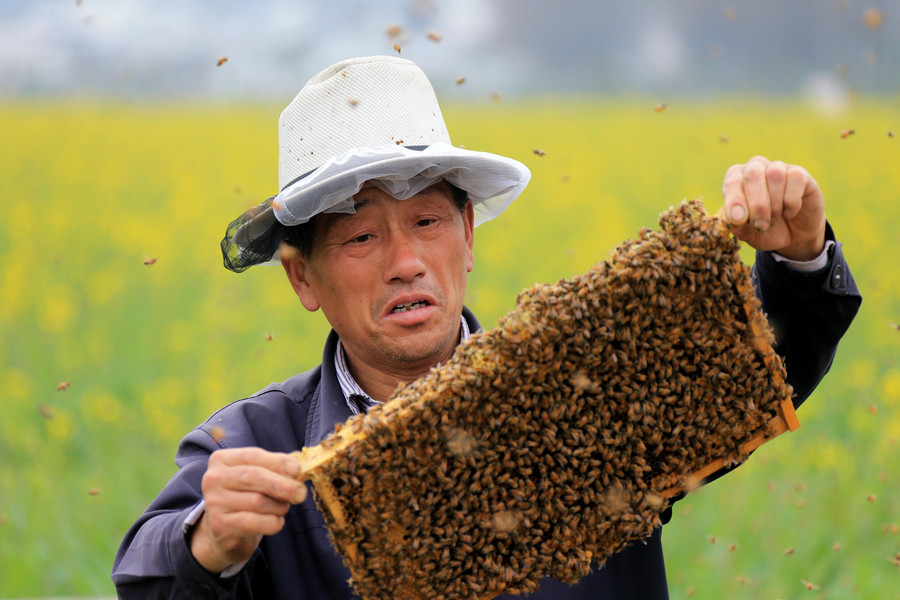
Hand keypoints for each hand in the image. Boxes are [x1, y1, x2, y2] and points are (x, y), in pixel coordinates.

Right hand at [190, 447, 307, 573]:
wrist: (224, 532)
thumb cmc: (246, 497)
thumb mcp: (258, 477)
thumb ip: (275, 468)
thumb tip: (298, 466)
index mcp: (221, 460)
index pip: (252, 456)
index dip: (277, 462)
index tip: (297, 470)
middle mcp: (212, 479)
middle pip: (253, 477)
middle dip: (282, 485)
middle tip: (301, 493)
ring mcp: (214, 503)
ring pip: (257, 501)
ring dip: (279, 506)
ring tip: (283, 508)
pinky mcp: (219, 525)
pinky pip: (253, 522)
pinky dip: (272, 523)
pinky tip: (276, 522)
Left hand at [721, 156, 825, 260]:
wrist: (796, 237)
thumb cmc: (767, 232)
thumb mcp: (751, 235)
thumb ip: (741, 227)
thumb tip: (735, 220)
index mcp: (737, 180)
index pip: (732, 180)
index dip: (734, 199)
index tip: (738, 219)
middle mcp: (757, 168)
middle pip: (753, 173)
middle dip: (757, 203)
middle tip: (760, 225)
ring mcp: (779, 168)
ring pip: (775, 174)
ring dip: (774, 204)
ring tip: (774, 220)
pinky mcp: (800, 174)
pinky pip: (796, 178)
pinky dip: (791, 201)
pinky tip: (789, 213)